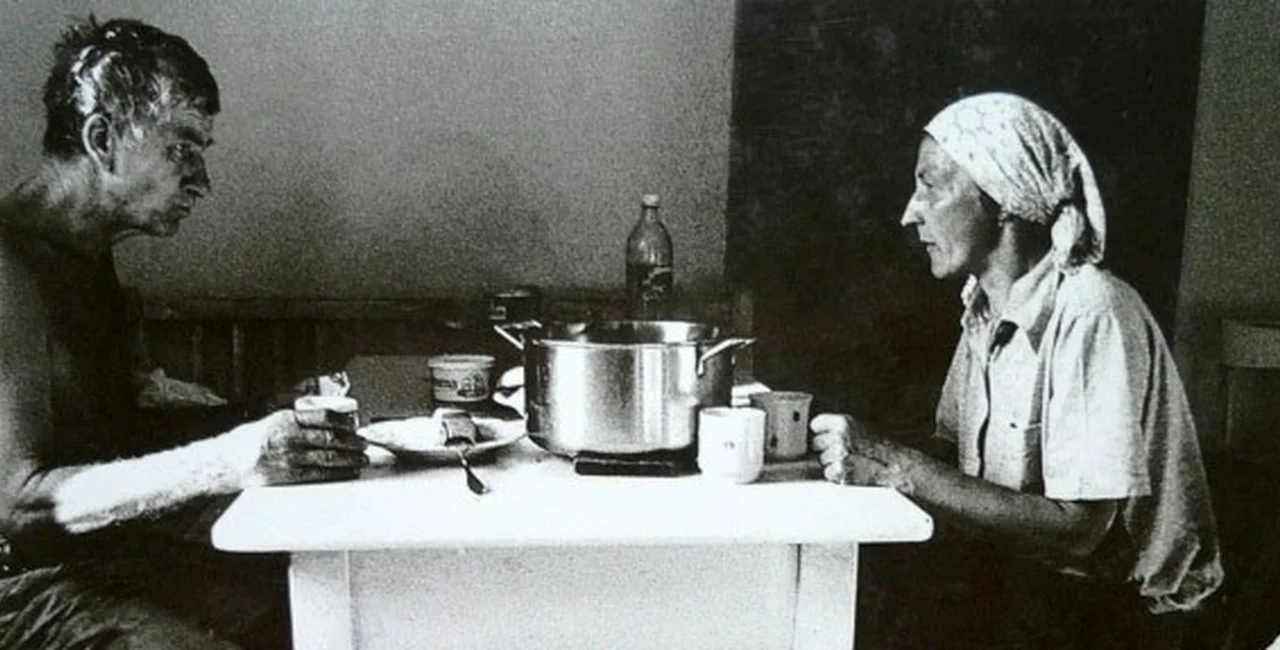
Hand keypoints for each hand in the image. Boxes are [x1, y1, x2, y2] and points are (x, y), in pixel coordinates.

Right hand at [221, 410, 368, 487]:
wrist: (225, 463)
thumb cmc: (248, 439)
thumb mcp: (268, 415)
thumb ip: (292, 408)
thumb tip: (316, 399)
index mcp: (285, 418)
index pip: (323, 416)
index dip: (343, 420)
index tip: (354, 423)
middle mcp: (288, 437)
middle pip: (330, 438)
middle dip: (352, 441)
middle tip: (364, 443)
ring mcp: (288, 458)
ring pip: (328, 457)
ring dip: (349, 458)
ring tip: (362, 458)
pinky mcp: (287, 476)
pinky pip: (319, 474)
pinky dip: (337, 473)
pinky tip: (347, 472)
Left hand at [811, 413, 911, 489]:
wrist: (894, 465)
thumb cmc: (879, 447)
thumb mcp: (859, 427)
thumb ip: (838, 427)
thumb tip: (818, 430)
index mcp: (844, 422)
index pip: (816, 424)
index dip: (821, 431)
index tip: (823, 434)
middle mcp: (840, 436)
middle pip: (816, 443)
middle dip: (825, 448)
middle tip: (842, 451)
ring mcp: (839, 455)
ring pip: (822, 459)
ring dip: (832, 462)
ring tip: (850, 461)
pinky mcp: (840, 471)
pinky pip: (828, 473)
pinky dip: (837, 475)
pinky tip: (850, 471)